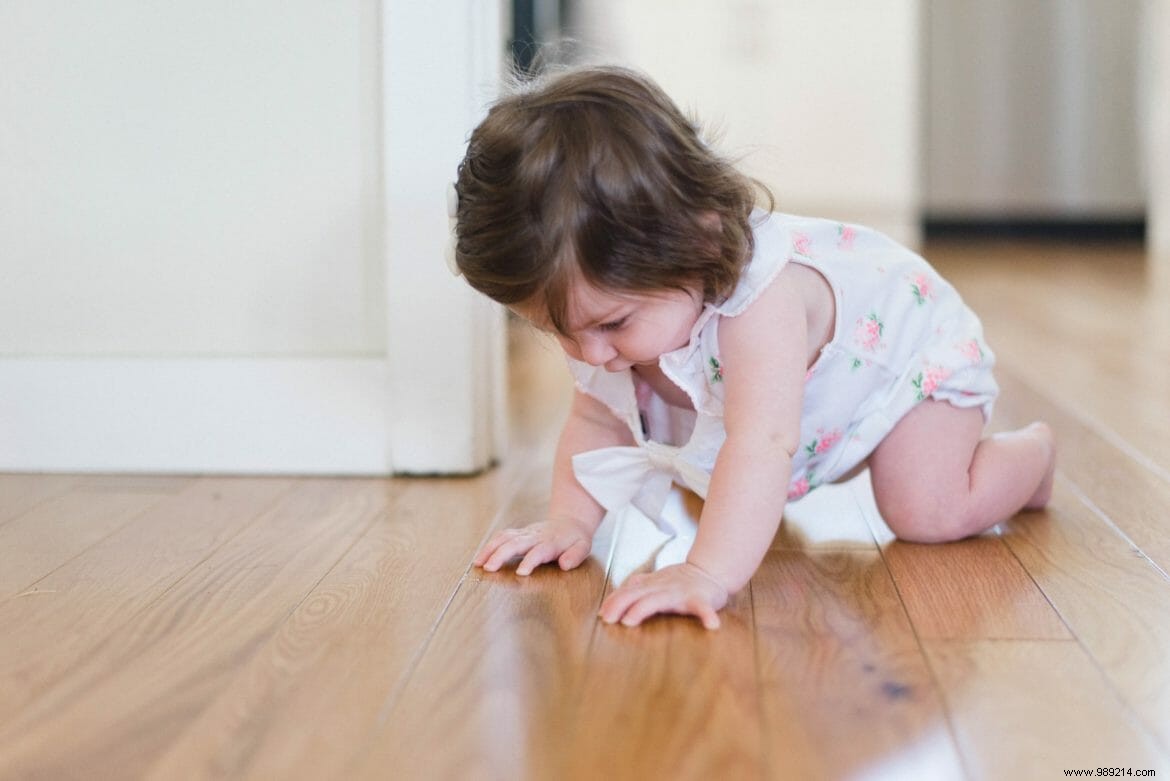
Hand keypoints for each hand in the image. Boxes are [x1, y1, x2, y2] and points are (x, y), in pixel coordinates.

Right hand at [474, 517, 593, 575]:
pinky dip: (489, 546)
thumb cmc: (575, 538)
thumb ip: (575, 555)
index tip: (521, 572)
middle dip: (500, 555)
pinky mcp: (518, 533)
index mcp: (551, 542)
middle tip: (489, 568)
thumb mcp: (583, 547)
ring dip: (490, 549)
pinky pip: (501, 536)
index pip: (538, 551)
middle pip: (515, 543)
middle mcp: (535, 536)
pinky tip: (480, 557)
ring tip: (478, 563)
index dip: (530, 561)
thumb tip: (565, 565)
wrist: (569, 520)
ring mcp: (525, 533)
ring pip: (504, 537)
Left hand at [598, 562, 728, 629]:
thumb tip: (612, 598)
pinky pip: (703, 607)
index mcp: (652, 585)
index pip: (628, 592)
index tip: (601, 614)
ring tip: (630, 620)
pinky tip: (711, 625)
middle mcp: (663, 587)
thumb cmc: (680, 581)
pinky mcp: (701, 598)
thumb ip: (636, 587)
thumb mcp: (655, 581)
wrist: (710, 571)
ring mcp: (681, 593)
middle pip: (637, 595)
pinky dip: (707, 615)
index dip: (614, 601)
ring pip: (659, 600)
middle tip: (607, 619)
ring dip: (643, 609)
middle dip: (620, 605)